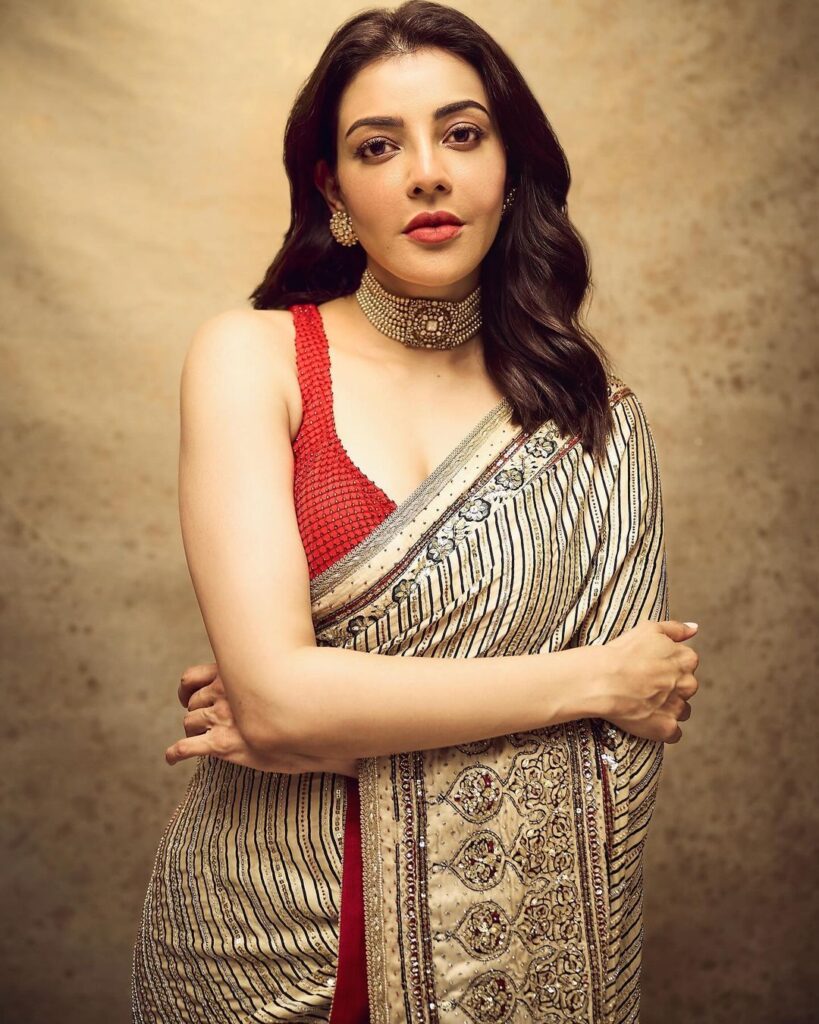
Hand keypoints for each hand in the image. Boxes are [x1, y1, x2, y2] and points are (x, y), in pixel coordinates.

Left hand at [168, 662, 359, 777]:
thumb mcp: (295, 675)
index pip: (196, 676)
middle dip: (195, 709)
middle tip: (204, 718)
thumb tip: (312, 666)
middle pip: (193, 701)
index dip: (191, 687)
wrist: (309, 714)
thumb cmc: (309, 696)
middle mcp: (223, 693)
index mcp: (235, 674)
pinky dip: (177, 751)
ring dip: (191, 727)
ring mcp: (221, 718)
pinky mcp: (221, 743)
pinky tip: (172, 757)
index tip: (193, 693)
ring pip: (190, 720)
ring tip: (196, 735)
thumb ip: (289, 673)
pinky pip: (188, 746)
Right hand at [594, 620, 699, 743]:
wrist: (603, 679)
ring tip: (644, 704)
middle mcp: (688, 684)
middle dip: (670, 688)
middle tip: (645, 686)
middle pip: (685, 689)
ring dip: (668, 709)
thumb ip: (676, 629)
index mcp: (687, 659)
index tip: (650, 668)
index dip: (667, 667)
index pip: (686, 665)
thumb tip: (695, 628)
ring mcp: (678, 707)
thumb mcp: (649, 629)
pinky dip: (663, 729)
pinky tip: (646, 720)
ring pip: (681, 711)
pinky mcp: (667, 728)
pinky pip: (674, 733)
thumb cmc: (623, 652)